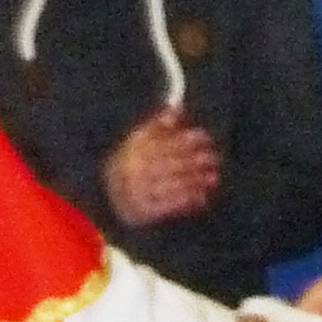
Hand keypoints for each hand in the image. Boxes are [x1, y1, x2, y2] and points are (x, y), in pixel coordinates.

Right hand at [104, 107, 219, 226]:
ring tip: (213, 177)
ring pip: (170, 186)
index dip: (183, 140)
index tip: (203, 136)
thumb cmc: (129, 166)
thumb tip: (175, 109)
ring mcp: (135, 193)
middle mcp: (130, 173)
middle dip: (192, 161)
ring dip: (194, 181)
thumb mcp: (137, 143)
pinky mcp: (142, 213)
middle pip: (166, 165)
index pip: (159, 144)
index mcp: (129, 152)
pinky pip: (168, 206)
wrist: (108, 200)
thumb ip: (156, 126)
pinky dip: (187, 201)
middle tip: (213, 158)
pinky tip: (202, 196)